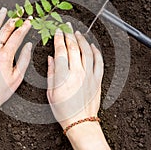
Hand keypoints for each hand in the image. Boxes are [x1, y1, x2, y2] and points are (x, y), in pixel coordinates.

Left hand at [0, 7, 31, 139]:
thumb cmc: (1, 91)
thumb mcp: (17, 77)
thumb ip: (24, 59)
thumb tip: (28, 45)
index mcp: (5, 55)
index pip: (16, 36)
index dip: (24, 27)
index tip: (29, 21)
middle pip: (4, 31)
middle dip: (13, 20)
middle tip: (19, 12)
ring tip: (3, 11)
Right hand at [47, 23, 109, 149]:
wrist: (80, 122)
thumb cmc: (63, 110)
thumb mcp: (51, 93)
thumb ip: (51, 73)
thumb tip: (51, 58)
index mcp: (64, 76)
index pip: (61, 51)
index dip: (59, 39)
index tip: (57, 31)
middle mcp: (77, 73)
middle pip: (74, 48)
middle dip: (69, 35)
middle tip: (66, 27)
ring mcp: (89, 75)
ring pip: (87, 52)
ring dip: (82, 40)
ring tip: (77, 33)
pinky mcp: (98, 79)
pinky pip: (99, 62)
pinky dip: (96, 52)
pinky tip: (92, 46)